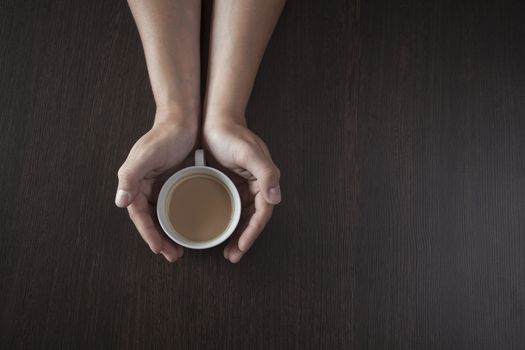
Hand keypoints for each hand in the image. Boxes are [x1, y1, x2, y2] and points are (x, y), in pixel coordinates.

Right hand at [115, 113, 196, 262]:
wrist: (184, 120)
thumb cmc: (164, 136)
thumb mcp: (146, 156)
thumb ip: (130, 177)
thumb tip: (120, 203)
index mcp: (134, 182)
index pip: (139, 215)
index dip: (148, 234)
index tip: (159, 248)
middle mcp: (145, 187)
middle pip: (150, 220)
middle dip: (159, 240)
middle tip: (174, 256)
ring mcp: (160, 186)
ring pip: (163, 216)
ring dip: (169, 233)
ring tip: (180, 249)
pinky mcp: (175, 183)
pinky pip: (175, 206)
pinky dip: (179, 219)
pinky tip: (190, 228)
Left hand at [203, 119, 280, 262]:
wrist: (214, 121)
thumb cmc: (231, 135)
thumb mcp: (248, 153)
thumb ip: (266, 173)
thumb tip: (277, 197)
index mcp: (265, 179)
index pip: (263, 212)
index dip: (253, 232)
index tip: (241, 247)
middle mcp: (257, 185)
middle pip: (253, 218)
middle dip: (245, 239)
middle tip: (233, 256)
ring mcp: (243, 186)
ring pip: (242, 216)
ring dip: (236, 234)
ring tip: (227, 251)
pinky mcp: (229, 184)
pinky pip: (231, 207)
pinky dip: (227, 221)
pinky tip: (218, 229)